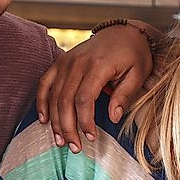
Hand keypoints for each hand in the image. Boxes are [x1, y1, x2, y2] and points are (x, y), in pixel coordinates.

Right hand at [35, 22, 155, 152]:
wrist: (123, 32)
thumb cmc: (133, 55)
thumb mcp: (138, 74)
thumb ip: (124, 95)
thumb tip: (114, 118)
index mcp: (98, 65)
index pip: (84, 99)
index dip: (85, 121)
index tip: (91, 138)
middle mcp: (78, 62)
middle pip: (65, 101)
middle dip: (68, 127)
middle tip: (75, 147)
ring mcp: (66, 61)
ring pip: (53, 96)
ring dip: (55, 121)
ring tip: (61, 140)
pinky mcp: (60, 62)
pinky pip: (44, 83)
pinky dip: (41, 102)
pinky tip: (44, 120)